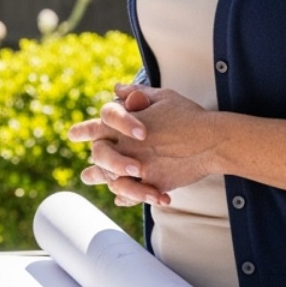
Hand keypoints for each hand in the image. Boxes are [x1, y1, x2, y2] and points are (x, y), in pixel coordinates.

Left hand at [68, 84, 220, 204]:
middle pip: (100, 155)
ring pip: (112, 178)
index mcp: (127, 123)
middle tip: (85, 174)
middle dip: (93, 165)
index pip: (98, 124)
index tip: (72, 134)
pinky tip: (121, 198)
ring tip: (98, 186)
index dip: (84, 129)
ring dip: (103, 181)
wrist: (213, 140)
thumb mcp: (163, 97)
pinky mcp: (153, 183)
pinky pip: (132, 194)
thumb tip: (117, 88)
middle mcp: (128, 145)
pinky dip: (125, 197)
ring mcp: (139, 166)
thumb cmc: (189, 116)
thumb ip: (137, 93)